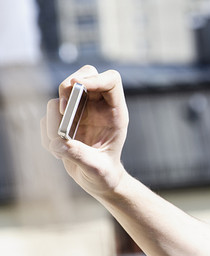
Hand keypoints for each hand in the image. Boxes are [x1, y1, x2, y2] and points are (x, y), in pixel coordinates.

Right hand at [41, 65, 129, 197]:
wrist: (96, 180)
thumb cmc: (104, 174)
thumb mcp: (96, 168)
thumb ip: (80, 156)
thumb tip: (58, 143)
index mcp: (115, 113)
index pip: (111, 81)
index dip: (95, 78)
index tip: (78, 86)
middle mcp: (97, 107)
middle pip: (83, 76)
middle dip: (68, 87)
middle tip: (64, 109)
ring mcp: (80, 111)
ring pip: (61, 94)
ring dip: (54, 118)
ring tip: (61, 146)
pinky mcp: (63, 118)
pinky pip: (48, 115)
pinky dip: (47, 132)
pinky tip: (59, 152)